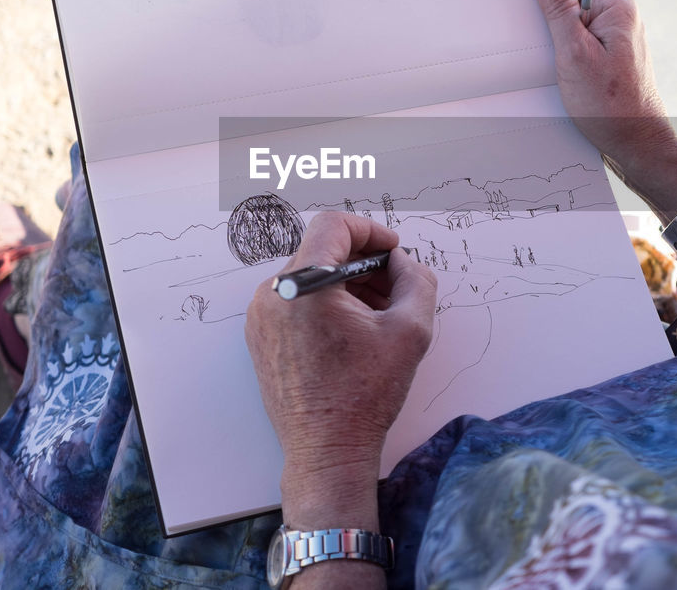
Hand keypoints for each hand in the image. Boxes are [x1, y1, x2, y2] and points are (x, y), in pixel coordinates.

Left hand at [245, 211, 436, 525]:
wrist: (326, 450)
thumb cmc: (364, 396)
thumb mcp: (411, 331)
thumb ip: (415, 280)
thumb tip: (401, 261)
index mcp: (303, 286)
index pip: (333, 225)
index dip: (370, 230)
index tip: (392, 251)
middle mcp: (273, 294)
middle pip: (322, 250)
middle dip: (363, 262)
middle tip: (394, 287)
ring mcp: (261, 316)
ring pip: (309, 275)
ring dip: (346, 284)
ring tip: (377, 315)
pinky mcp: (261, 335)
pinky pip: (295, 299)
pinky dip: (325, 302)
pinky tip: (353, 331)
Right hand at [532, 0, 676, 172]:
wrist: (636, 145)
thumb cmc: (609, 104)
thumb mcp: (574, 52)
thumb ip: (558, 9)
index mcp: (616, 7)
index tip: (523, 12)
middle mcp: (619, 18)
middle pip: (569, 2)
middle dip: (547, 20)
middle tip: (538, 46)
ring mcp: (616, 39)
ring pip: (571, 27)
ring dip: (554, 42)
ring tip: (553, 65)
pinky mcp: (610, 58)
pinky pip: (579, 45)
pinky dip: (564, 56)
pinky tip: (560, 74)